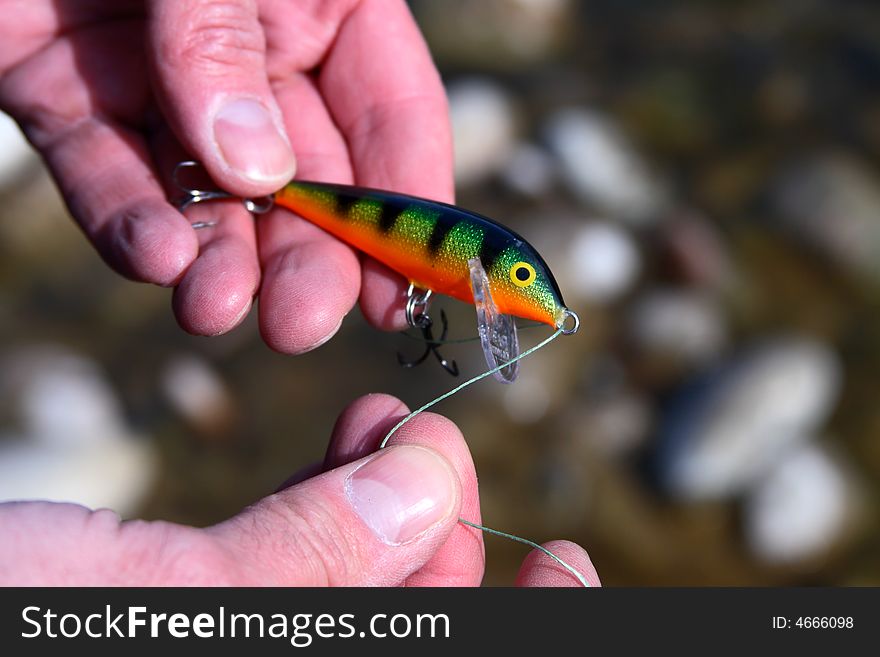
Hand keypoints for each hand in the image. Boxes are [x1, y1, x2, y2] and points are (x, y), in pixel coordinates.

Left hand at [0, 0, 452, 349]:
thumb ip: (226, 40)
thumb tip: (254, 172)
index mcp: (323, 2)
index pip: (390, 118)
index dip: (404, 209)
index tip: (400, 291)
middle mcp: (252, 51)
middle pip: (301, 178)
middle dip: (304, 258)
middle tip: (298, 325)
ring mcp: (159, 78)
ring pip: (205, 193)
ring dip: (216, 259)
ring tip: (215, 308)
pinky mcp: (66, 94)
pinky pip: (105, 171)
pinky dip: (126, 221)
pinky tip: (153, 257)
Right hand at [0, 395, 597, 585]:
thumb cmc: (0, 621)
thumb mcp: (155, 604)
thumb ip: (310, 567)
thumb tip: (431, 494)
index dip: (529, 629)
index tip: (571, 565)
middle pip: (407, 617)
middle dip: (442, 533)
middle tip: (437, 444)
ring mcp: (237, 632)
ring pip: (354, 587)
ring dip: (384, 506)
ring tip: (381, 426)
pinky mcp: (199, 610)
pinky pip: (298, 569)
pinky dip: (327, 509)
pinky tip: (340, 451)